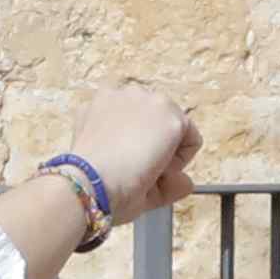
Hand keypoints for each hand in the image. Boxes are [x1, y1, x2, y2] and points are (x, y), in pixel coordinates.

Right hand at [0, 86, 202, 278]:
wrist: (87, 185)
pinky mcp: (169, 117)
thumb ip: (146, 170)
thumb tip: (186, 182)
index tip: (128, 165)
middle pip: (157, 120)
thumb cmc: (90, 183)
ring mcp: (149, 101)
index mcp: (103, 102)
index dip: (137, 147)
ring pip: (175, 127)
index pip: (137, 119)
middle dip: (155, 146)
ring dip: (168, 151)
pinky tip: (157, 171)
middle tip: (138, 172)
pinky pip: (192, 140)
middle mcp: (125, 93)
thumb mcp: (114, 170)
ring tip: (145, 171)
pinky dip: (181, 161)